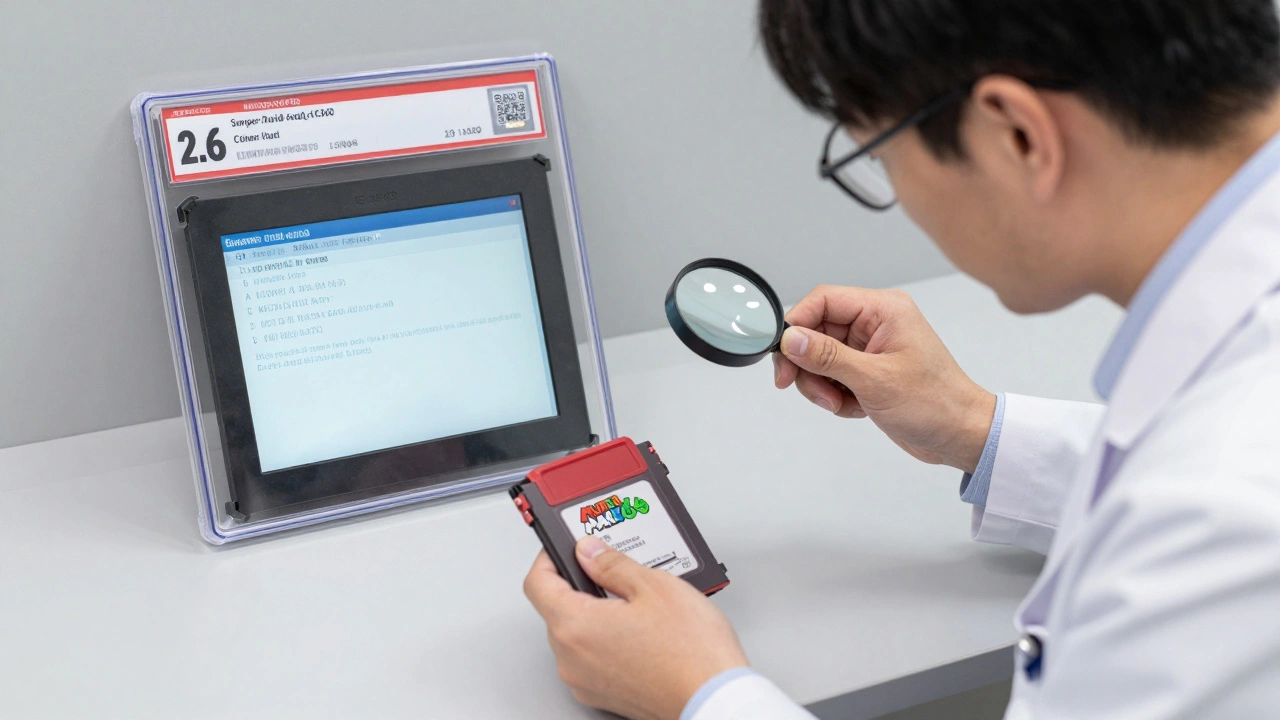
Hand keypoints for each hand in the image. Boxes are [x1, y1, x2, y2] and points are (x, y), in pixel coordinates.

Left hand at [523, 537, 747, 719]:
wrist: (713, 700)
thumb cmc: (691, 652)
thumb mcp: (654, 586)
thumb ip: (612, 564)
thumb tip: (589, 551)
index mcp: (575, 626)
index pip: (537, 582)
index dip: (550, 558)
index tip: (569, 548)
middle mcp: (570, 659)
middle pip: (557, 609)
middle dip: (581, 586)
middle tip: (614, 571)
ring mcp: (584, 682)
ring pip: (576, 635)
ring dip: (596, 614)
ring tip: (637, 605)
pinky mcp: (601, 696)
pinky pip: (591, 658)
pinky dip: (606, 641)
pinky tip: (640, 632)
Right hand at [774, 286, 995, 473]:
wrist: (960, 434)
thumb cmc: (934, 403)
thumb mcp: (873, 380)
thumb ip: (827, 357)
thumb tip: (790, 339)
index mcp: (883, 309)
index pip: (823, 300)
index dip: (797, 325)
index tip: (784, 354)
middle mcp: (875, 323)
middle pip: (816, 331)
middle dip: (810, 366)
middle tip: (816, 392)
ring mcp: (870, 347)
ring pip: (820, 357)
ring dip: (821, 385)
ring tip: (840, 404)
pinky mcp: (867, 370)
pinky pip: (832, 376)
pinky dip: (835, 395)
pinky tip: (855, 408)